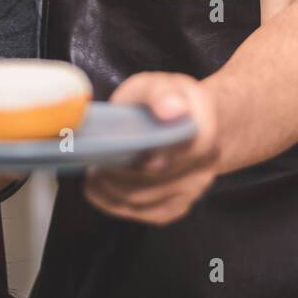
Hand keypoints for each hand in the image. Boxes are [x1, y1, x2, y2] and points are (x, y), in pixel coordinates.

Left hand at [84, 72, 220, 225]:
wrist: (192, 121)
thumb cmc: (167, 100)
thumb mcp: (159, 84)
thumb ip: (162, 93)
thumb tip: (171, 109)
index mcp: (202, 129)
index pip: (183, 150)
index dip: (153, 154)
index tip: (125, 152)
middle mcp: (203, 165)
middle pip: (156, 180)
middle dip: (119, 172)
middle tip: (95, 159)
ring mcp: (192, 189)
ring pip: (144, 200)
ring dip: (111, 188)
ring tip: (95, 169)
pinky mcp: (177, 205)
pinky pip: (144, 213)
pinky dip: (114, 203)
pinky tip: (100, 186)